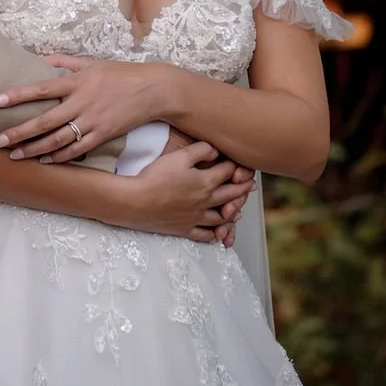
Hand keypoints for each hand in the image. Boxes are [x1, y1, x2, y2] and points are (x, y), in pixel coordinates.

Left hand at [0, 55, 175, 163]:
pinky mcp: (103, 135)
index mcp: (76, 82)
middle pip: (44, 121)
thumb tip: (38, 58)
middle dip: (18, 133)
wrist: (153, 90)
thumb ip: (63, 61)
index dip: (17, 95)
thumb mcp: (91, 63)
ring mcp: (92, 121)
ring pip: (57, 140)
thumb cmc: (121, 74)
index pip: (40, 88)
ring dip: (33, 149)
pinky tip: (44, 161)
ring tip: (14, 155)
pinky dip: (59, 157)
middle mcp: (81, 102)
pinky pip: (77, 150)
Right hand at [113, 142, 256, 240]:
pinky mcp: (184, 229)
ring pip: (222, 217)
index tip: (240, 161)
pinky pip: (205, 235)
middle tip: (249, 185)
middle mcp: (206, 201)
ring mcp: (196, 218)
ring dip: (232, 212)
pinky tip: (217, 233)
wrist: (136, 202)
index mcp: (206, 182)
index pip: (228, 172)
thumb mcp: (179, 156)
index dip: (236, 165)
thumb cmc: (156, 177)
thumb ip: (201, 150)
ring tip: (236, 209)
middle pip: (230, 194)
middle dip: (242, 188)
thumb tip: (216, 150)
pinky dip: (214, 234)